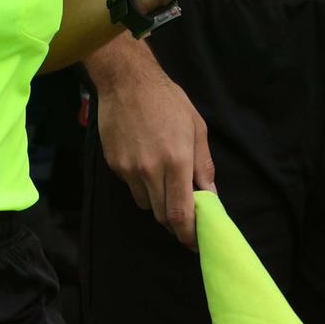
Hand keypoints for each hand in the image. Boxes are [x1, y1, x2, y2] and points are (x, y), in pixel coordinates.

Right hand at [93, 52, 214, 248]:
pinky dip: (142, 185)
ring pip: (146, 204)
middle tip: (185, 217)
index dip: (188, 234)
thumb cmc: (168, 100)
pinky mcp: (114, 165)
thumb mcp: (196, 127)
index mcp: (176, 161)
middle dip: (175, 222)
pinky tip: (146, 163)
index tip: (195, 242)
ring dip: (159, 203)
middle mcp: (150, 170)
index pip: (180, 213)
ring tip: (165, 182)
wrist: (127, 81)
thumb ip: (203, 165)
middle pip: (162, 216)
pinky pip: (131, 187)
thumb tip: (210, 195)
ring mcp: (129, 169)